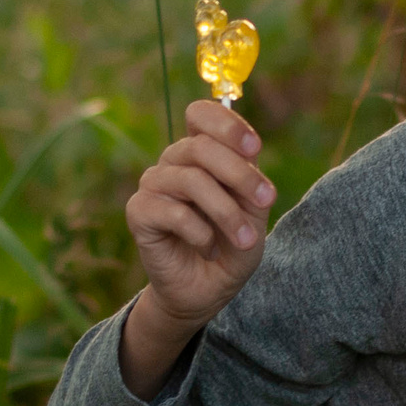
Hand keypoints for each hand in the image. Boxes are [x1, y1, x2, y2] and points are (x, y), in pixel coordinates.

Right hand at [126, 99, 274, 329]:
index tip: (255, 148)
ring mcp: (153, 185)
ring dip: (227, 212)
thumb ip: (249, 176)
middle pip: (201, 146)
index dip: (227, 125)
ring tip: (246, 240)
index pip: (201, 115)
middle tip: (266, 201)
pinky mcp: (139, 212)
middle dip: (240, 174)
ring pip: (191, 180)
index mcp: (200, 152)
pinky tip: (209, 249)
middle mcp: (173, 162)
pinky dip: (201, 233)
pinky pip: (174, 212)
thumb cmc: (231, 246)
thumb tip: (248, 150)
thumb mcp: (252, 210)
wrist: (207, 290)